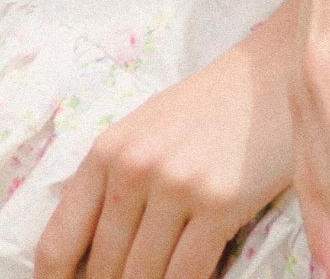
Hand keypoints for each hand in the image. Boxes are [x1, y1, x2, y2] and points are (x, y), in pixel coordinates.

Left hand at [34, 0, 297, 278]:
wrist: (273, 72)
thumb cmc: (207, 108)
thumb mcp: (144, 134)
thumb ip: (110, 189)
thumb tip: (83, 265)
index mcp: (106, 152)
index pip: (56, 246)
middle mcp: (135, 167)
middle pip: (102, 270)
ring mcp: (178, 184)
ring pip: (143, 277)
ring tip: (158, 278)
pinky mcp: (221, 201)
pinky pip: (187, 275)